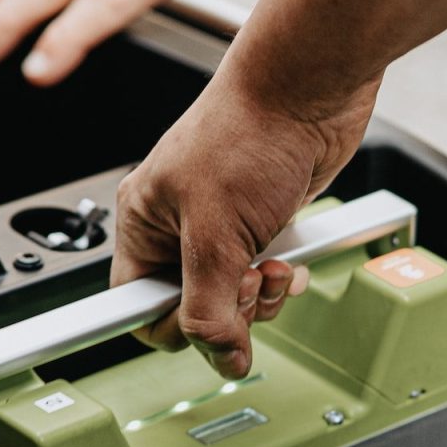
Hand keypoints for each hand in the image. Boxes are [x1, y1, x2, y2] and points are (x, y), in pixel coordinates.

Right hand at [110, 70, 376, 377]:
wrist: (310, 89)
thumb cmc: (251, 132)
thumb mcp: (217, 234)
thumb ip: (210, 306)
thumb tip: (219, 357)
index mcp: (143, 221)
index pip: (136, 305)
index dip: (172, 326)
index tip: (204, 330)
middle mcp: (177, 224)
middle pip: (191, 307)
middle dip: (229, 308)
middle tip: (249, 282)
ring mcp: (222, 224)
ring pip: (231, 296)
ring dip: (260, 297)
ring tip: (273, 268)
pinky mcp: (262, 222)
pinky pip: (263, 275)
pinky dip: (281, 278)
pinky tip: (290, 261)